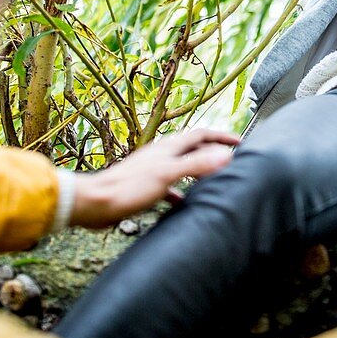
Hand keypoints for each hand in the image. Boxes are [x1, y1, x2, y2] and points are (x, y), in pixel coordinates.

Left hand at [69, 128, 238, 227]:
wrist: (97, 203)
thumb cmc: (128, 187)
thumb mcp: (168, 174)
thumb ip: (196, 164)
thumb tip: (225, 155)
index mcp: (169, 147)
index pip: (201, 134)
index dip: (222, 136)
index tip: (239, 141)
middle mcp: (162, 154)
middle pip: (193, 148)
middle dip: (213, 151)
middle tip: (230, 158)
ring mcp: (153, 169)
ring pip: (182, 166)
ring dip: (198, 170)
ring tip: (212, 180)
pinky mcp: (145, 186)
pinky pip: (169, 185)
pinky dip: (180, 190)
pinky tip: (182, 202)